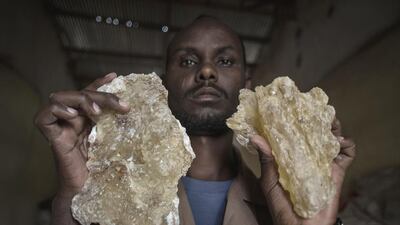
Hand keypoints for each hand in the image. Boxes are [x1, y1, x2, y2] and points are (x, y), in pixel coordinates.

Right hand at [34, 72, 129, 196]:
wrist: (89, 190)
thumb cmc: (104, 168)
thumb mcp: (115, 141)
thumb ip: (117, 126)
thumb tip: (133, 112)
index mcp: (86, 119)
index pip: (89, 93)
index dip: (99, 83)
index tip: (115, 77)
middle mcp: (72, 120)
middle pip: (79, 94)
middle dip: (101, 95)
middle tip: (122, 105)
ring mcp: (62, 128)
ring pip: (60, 98)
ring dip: (81, 99)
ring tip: (97, 112)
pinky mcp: (54, 139)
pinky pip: (44, 118)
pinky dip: (58, 111)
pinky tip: (74, 117)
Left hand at [251, 117, 355, 224]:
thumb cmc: (281, 206)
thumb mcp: (270, 181)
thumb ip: (267, 159)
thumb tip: (256, 137)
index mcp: (291, 157)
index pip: (294, 135)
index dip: (294, 121)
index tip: (292, 106)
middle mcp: (308, 157)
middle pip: (315, 133)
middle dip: (316, 120)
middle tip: (314, 109)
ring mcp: (323, 163)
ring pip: (332, 139)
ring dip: (333, 128)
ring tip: (329, 120)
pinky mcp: (337, 172)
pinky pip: (347, 155)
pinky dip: (347, 144)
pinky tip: (339, 140)